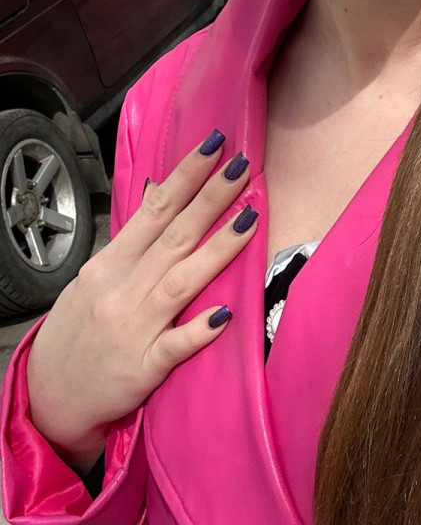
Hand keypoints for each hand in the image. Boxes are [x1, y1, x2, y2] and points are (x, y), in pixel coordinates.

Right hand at [25, 131, 257, 474]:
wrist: (48, 397)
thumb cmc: (79, 331)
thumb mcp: (95, 279)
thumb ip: (133, 247)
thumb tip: (167, 203)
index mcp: (111, 264)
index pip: (154, 209)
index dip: (186, 176)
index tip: (214, 146)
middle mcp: (123, 290)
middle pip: (175, 236)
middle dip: (211, 198)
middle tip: (242, 166)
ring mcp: (134, 329)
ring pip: (182, 281)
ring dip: (217, 249)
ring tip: (250, 219)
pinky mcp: (144, 368)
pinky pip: (175, 346)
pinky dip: (199, 329)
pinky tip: (227, 313)